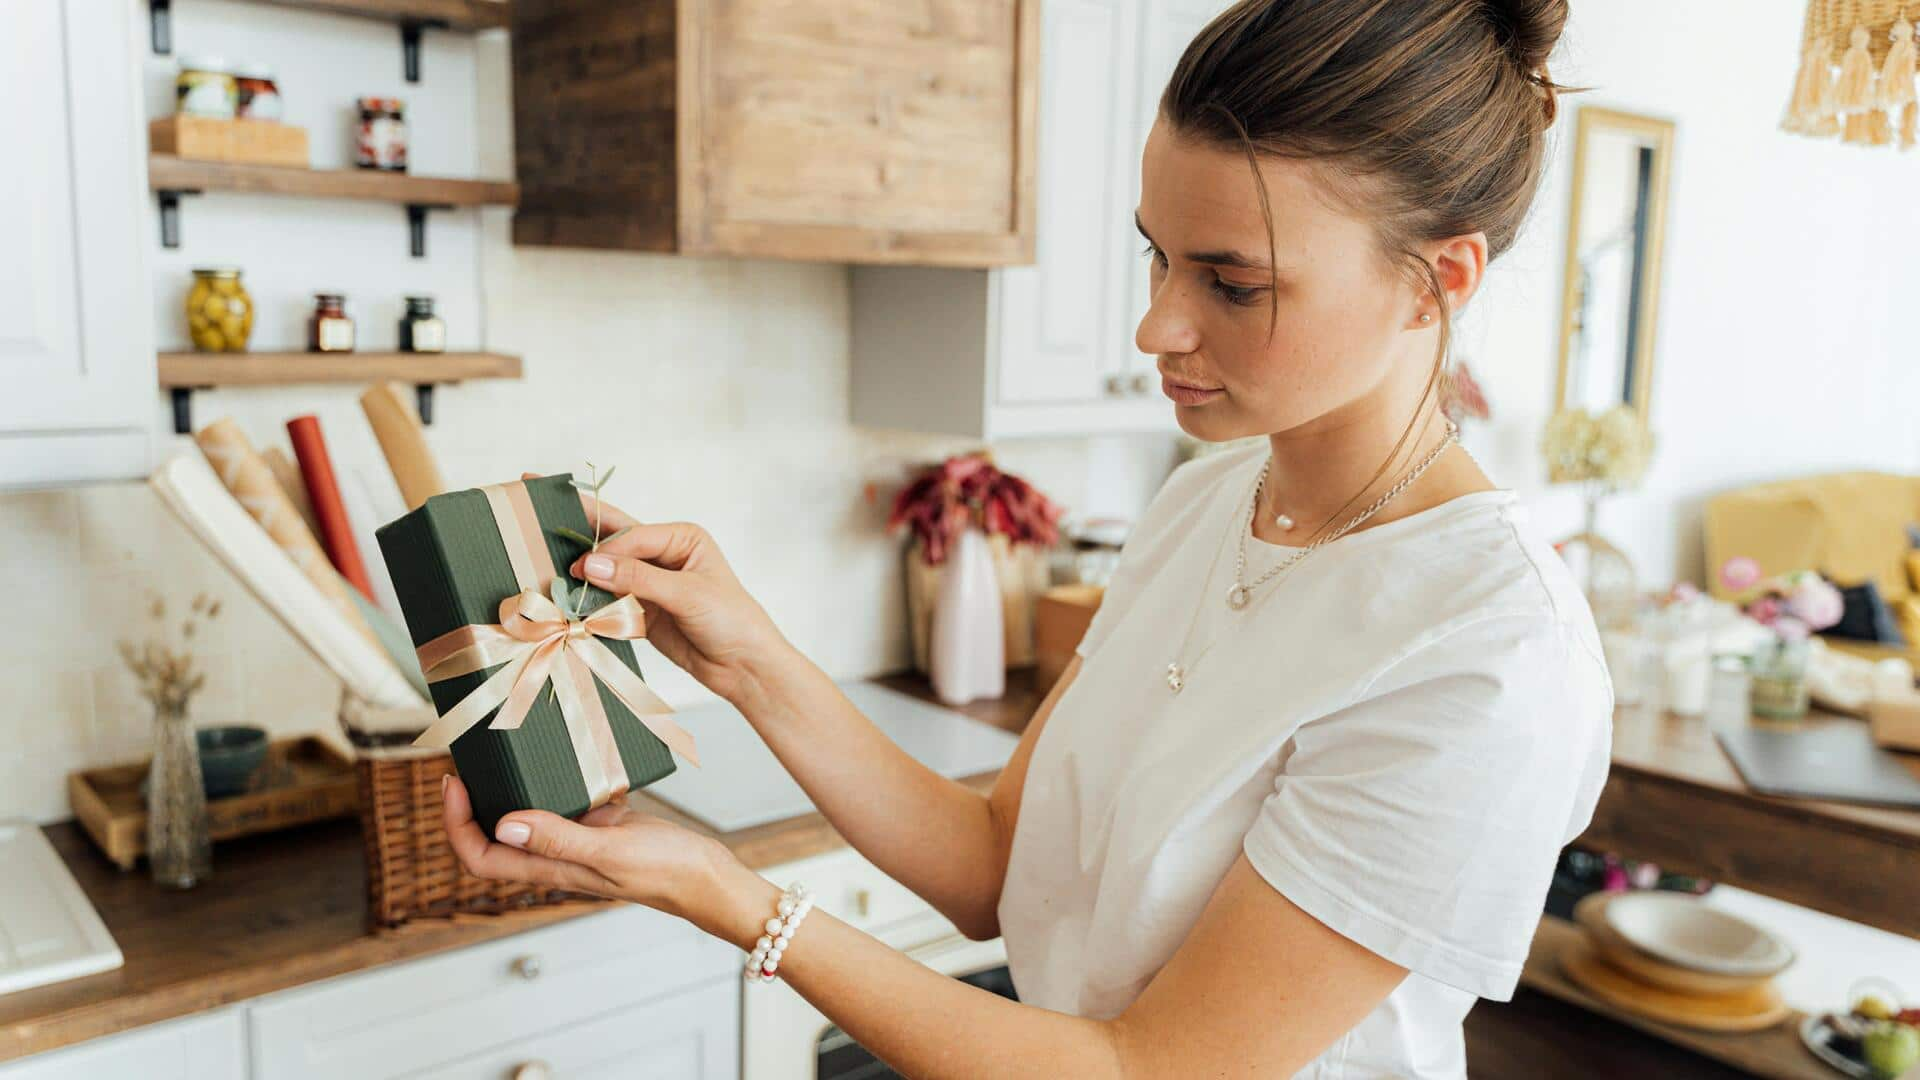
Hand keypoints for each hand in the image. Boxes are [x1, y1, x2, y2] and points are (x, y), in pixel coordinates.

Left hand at [441, 772, 757, 932]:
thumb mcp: (610, 850)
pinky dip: (552, 782)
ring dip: (507, 790)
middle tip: (466, 761)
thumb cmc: (665, 870)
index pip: (482, 855)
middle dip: (471, 804)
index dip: (457, 824)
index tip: (453, 783)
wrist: (707, 876)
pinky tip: (562, 755)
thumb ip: (559, 839)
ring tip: (501, 753)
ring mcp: (578, 840)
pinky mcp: (600, 825)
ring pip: (526, 818)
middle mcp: (556, 856)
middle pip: (493, 838)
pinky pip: (563, 804)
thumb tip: (504, 826)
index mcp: (551, 869)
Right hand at [541, 476, 794, 706]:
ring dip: (579, 573)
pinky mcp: (641, 612)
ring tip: (538, 560)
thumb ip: (639, 578)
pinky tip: (563, 600)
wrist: (744, 667)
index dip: (603, 548)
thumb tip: (590, 563)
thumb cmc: (731, 620)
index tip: (579, 566)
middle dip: (577, 529)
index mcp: (681, 538)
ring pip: (605, 572)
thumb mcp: (688, 594)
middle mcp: (663, 555)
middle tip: (536, 509)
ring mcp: (649, 584)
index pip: (632, 535)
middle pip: (613, 540)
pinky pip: (607, 602)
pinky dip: (588, 604)